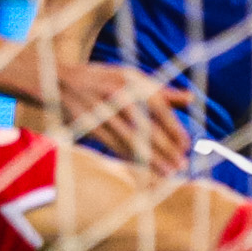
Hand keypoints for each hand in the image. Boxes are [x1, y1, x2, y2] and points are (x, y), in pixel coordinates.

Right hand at [53, 61, 192, 173]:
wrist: (60, 80)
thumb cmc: (104, 80)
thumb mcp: (131, 78)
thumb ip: (161, 91)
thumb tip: (191, 99)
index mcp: (132, 82)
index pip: (160, 109)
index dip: (174, 129)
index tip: (186, 147)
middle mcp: (118, 95)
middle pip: (147, 128)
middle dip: (166, 149)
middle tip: (181, 166)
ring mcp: (102, 111)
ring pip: (131, 141)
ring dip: (151, 159)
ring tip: (167, 172)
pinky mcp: (88, 125)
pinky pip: (113, 145)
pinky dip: (130, 157)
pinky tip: (143, 168)